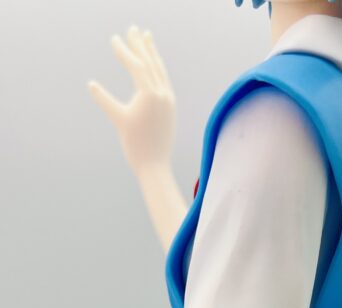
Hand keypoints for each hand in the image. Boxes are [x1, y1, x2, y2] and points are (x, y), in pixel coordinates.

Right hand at [88, 25, 176, 175]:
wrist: (155, 166)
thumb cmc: (135, 146)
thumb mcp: (119, 120)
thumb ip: (105, 100)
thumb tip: (91, 85)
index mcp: (150, 94)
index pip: (136, 65)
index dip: (124, 51)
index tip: (114, 38)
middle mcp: (162, 93)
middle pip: (150, 62)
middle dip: (140, 45)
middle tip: (133, 28)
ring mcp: (168, 100)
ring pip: (159, 70)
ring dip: (152, 53)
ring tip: (147, 37)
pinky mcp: (171, 107)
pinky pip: (164, 81)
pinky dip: (158, 69)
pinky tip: (154, 64)